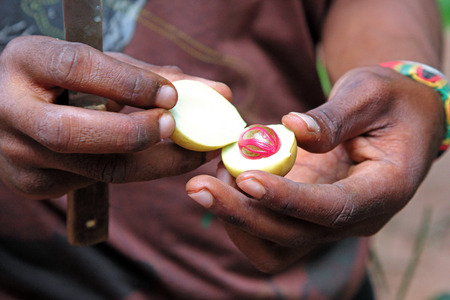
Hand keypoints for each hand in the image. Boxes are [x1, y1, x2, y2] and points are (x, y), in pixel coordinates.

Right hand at [0, 36, 228, 198]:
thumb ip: (153, 77)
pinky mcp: (33, 183)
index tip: (172, 95)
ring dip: (153, 163)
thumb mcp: (101, 66)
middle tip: (177, 128)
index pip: (78, 68)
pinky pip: (95, 181)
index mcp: (27, 62)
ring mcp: (19, 154)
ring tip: (190, 151)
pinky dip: (132, 170)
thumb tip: (220, 94)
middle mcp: (13, 111)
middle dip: (136, 134)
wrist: (14, 108)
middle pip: (76, 133)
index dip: (129, 83)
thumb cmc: (69, 81)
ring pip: (96, 169)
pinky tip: (153, 159)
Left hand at [186, 65, 445, 272]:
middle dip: (243, 213)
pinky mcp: (307, 216)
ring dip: (237, 219)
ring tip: (211, 178)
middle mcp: (355, 218)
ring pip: (276, 246)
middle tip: (198, 185)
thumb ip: (334, 117)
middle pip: (294, 235)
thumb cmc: (388, 101)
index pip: (332, 208)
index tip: (245, 177)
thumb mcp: (369, 94)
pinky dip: (242, 214)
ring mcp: (328, 222)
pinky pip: (269, 234)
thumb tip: (293, 128)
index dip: (287, 198)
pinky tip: (226, 179)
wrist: (397, 119)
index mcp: (383, 190)